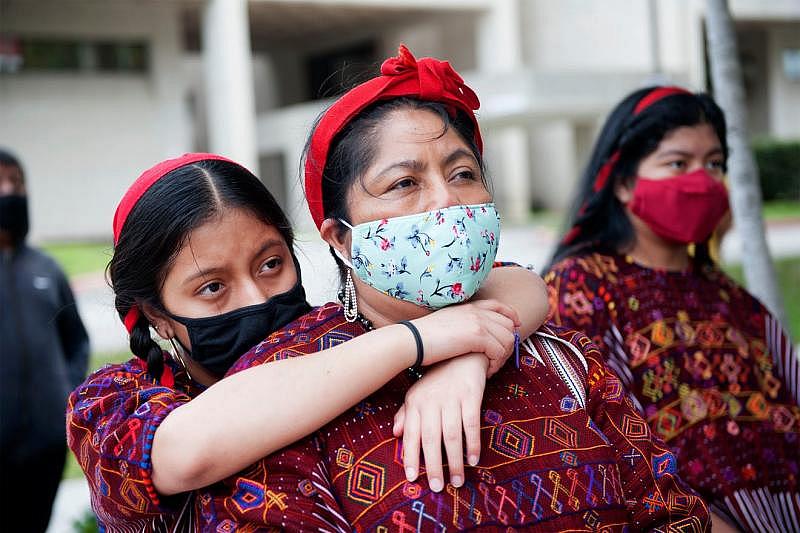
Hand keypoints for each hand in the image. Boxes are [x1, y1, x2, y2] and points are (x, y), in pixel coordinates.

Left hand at [392, 354, 486, 491]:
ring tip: (456, 481)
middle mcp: (432, 401)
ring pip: (451, 435)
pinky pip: (471, 424)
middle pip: (430, 438)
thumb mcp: (418, 393)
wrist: (462, 351)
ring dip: (454, 460)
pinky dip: (472, 443)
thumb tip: (395, 433)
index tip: (412, 478)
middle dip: (433, 465)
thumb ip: (407, 413)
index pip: (411, 434)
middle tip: (438, 487)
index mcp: (415, 402)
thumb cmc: (438, 378)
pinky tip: (473, 460)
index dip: (411, 456)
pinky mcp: (471, 395)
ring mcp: (452, 398)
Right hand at [411, 299, 518, 372]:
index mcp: (468, 306)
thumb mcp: (446, 323)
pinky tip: (487, 371)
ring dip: (503, 357)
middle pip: (508, 324)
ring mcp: (478, 322)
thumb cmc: (423, 338)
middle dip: (509, 343)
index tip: (515, 327)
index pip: (498, 306)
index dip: (511, 316)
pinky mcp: (477, 336)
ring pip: (507, 339)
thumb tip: (471, 335)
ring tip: (491, 367)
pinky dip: (496, 364)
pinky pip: (500, 351)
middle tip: (499, 359)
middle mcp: (476, 311)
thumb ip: (462, 324)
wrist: (412, 341)